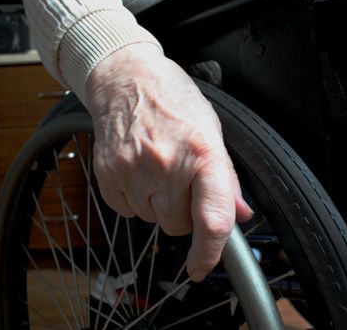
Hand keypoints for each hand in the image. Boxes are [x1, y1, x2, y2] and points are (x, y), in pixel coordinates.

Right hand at [85, 43, 252, 280]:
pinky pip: (126, 210)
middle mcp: (167, 165)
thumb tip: (238, 215)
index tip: (202, 267)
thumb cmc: (172, 101)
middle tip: (181, 181)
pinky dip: (135, 198)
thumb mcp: (211, 131)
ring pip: (152, 220)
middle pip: (178, 226)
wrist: (126, 80)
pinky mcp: (108, 175)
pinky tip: (138, 170)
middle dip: (183, 213)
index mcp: (202, 153)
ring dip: (158, 204)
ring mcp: (133, 171)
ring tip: (158, 167)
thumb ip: (226, 179)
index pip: (212, 219)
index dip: (210, 253)